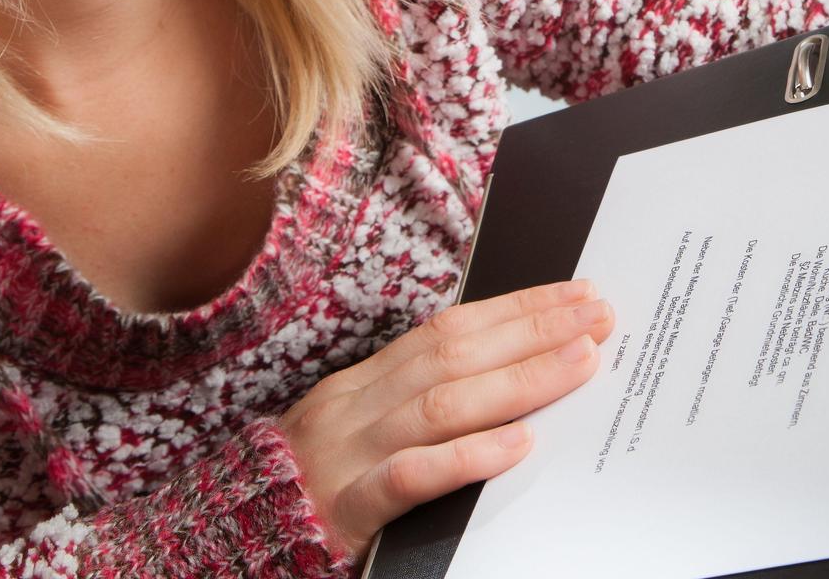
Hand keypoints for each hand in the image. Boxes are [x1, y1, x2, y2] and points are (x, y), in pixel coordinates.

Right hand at [276, 279, 615, 556]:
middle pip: (454, 354)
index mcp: (365, 382)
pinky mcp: (349, 507)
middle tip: (597, 317)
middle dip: (531, 331)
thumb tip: (510, 371)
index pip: (450, 329)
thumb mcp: (362, 428)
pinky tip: (517, 444)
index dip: (515, 308)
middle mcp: (358, 405)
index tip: (575, 295)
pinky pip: (411, 477)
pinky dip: (468, 456)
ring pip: (441, 405)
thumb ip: (422, 401)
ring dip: (518, 379)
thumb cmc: (314, 484)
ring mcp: (351, 453)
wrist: (231, 533)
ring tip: (580, 364)